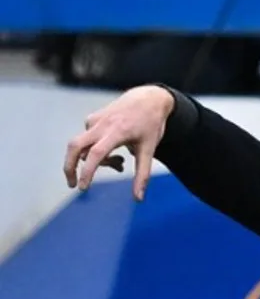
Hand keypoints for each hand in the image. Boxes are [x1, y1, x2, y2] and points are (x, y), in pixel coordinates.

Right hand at [64, 85, 175, 200]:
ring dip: (97, 161)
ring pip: (85, 147)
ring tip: (119, 164)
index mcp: (117, 131)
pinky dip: (98, 152)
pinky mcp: (91, 119)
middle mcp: (102, 124)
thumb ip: (143, 175)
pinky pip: (88, 141)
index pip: (97, 153)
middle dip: (70, 167)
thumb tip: (138, 199)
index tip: (82, 187)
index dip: (87, 171)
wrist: (148, 99)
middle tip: (73, 185)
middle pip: (75, 146)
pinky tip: (115, 151)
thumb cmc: (151, 125)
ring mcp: (94, 120)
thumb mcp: (149, 150)